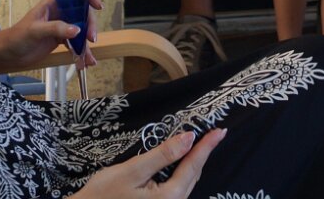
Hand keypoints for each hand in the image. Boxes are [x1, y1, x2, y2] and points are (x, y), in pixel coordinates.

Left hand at [0, 0, 104, 73]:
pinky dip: (81, 52)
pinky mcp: (60, 39)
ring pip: (81, 31)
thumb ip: (56, 28)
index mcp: (53, 2)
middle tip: (91, 40)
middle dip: (89, 26)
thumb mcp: (36, 30)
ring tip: (89, 58)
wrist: (8, 53)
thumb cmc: (17, 36)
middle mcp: (60, 11)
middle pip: (82, 14)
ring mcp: (61, 25)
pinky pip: (75, 43)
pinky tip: (85, 62)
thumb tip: (77, 30)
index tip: (98, 7)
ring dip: (86, 44)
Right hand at [72, 128, 227, 197]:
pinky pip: (175, 190)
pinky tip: (179, 164)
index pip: (193, 165)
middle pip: (192, 175)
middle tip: (213, 134)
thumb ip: (163, 155)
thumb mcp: (133, 171)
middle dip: (201, 154)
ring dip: (191, 164)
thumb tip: (188, 139)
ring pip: (185, 184)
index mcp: (170, 197)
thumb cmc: (103, 195)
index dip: (207, 146)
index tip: (220, 131)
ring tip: (200, 145)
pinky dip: (180, 174)